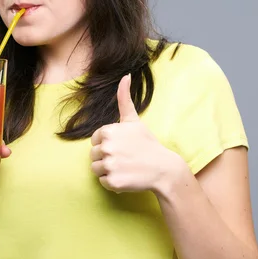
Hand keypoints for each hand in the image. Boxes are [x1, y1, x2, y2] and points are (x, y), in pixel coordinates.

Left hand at [90, 73, 173, 193]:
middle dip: (107, 158)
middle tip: (125, 158)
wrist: (163, 169)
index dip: (108, 145)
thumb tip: (126, 75)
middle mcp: (107, 147)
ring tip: (125, 167)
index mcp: (109, 131)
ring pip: (96, 169)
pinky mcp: (113, 182)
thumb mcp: (134, 120)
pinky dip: (113, 183)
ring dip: (109, 170)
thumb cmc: (147, 144)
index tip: (122, 146)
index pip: (95, 141)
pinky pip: (103, 182)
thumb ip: (124, 99)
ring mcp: (110, 165)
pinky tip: (127, 177)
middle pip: (94, 155)